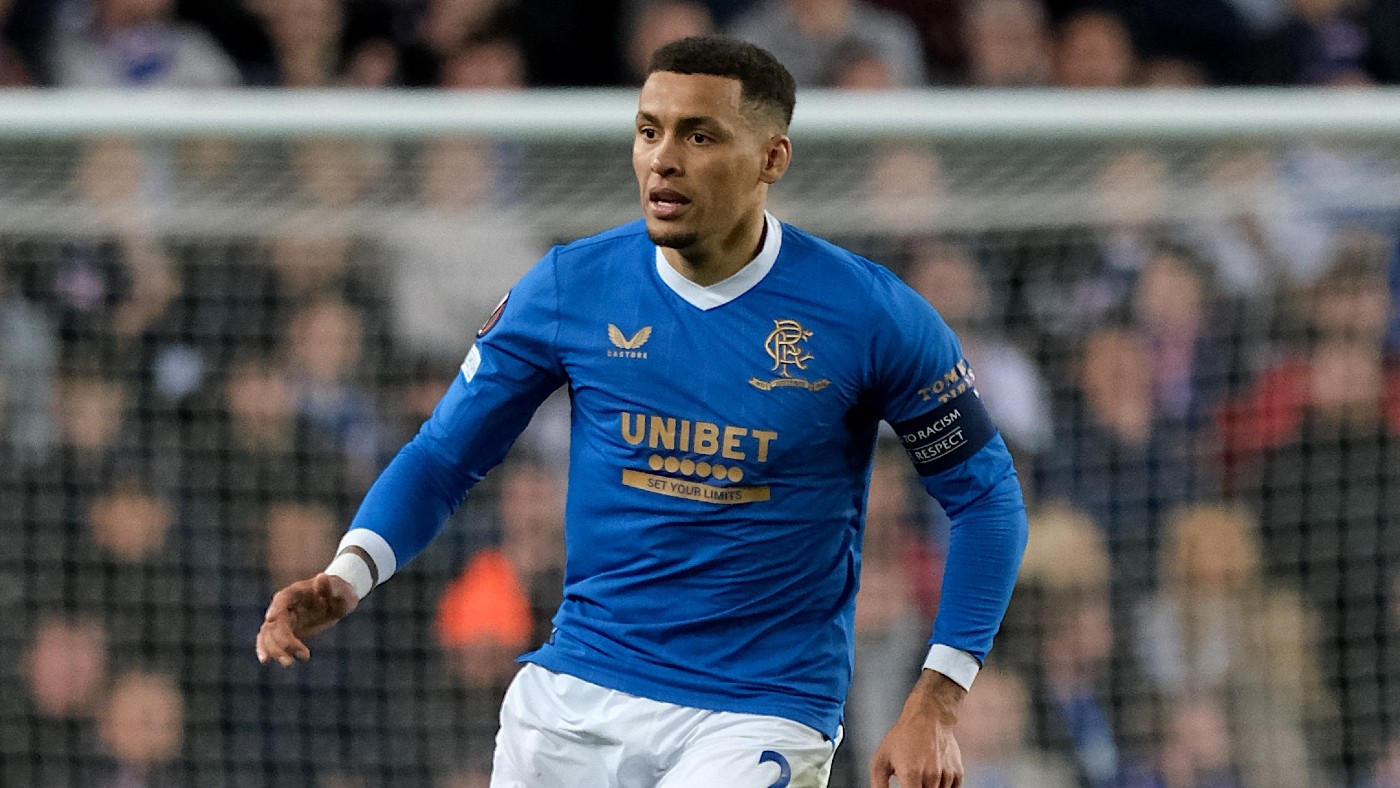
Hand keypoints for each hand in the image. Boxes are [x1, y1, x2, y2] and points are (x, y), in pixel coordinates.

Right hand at [256, 573, 357, 666]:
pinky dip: (267, 648)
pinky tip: (266, 660)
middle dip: (281, 641)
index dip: (275, 608)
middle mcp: (285, 604)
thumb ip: (331, 587)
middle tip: (292, 660)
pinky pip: (270, 638)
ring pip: (270, 633)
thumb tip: (321, 578)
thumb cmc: (341, 592)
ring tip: (288, 664)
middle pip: (275, 622)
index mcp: (297, 591)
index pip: (282, 598)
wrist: (339, 599)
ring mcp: (284, 617)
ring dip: (274, 649)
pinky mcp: (285, 629)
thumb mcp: (342, 590)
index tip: (270, 619)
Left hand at [870, 669, 965, 787]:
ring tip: (922, 775)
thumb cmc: (903, 736)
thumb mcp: (881, 758)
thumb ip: (878, 784)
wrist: (929, 717)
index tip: (905, 787)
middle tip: (913, 780)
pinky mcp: (958, 774)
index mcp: (911, 774)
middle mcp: (931, 776)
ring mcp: (946, 775)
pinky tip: (933, 777)